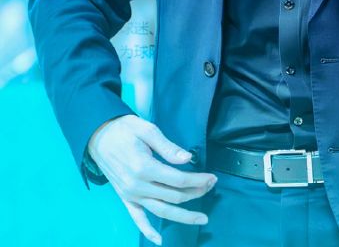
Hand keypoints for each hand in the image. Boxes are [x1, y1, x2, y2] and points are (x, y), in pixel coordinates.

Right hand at [87, 114, 216, 244]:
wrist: (98, 137)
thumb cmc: (124, 129)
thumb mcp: (147, 129)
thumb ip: (168, 147)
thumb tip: (188, 159)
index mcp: (144, 167)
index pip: (178, 180)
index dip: (198, 180)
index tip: (212, 178)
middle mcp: (138, 186)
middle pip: (173, 196)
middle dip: (196, 193)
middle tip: (211, 186)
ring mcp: (131, 195)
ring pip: (161, 211)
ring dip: (183, 216)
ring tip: (201, 218)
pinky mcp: (125, 199)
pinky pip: (138, 219)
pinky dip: (148, 231)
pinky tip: (159, 240)